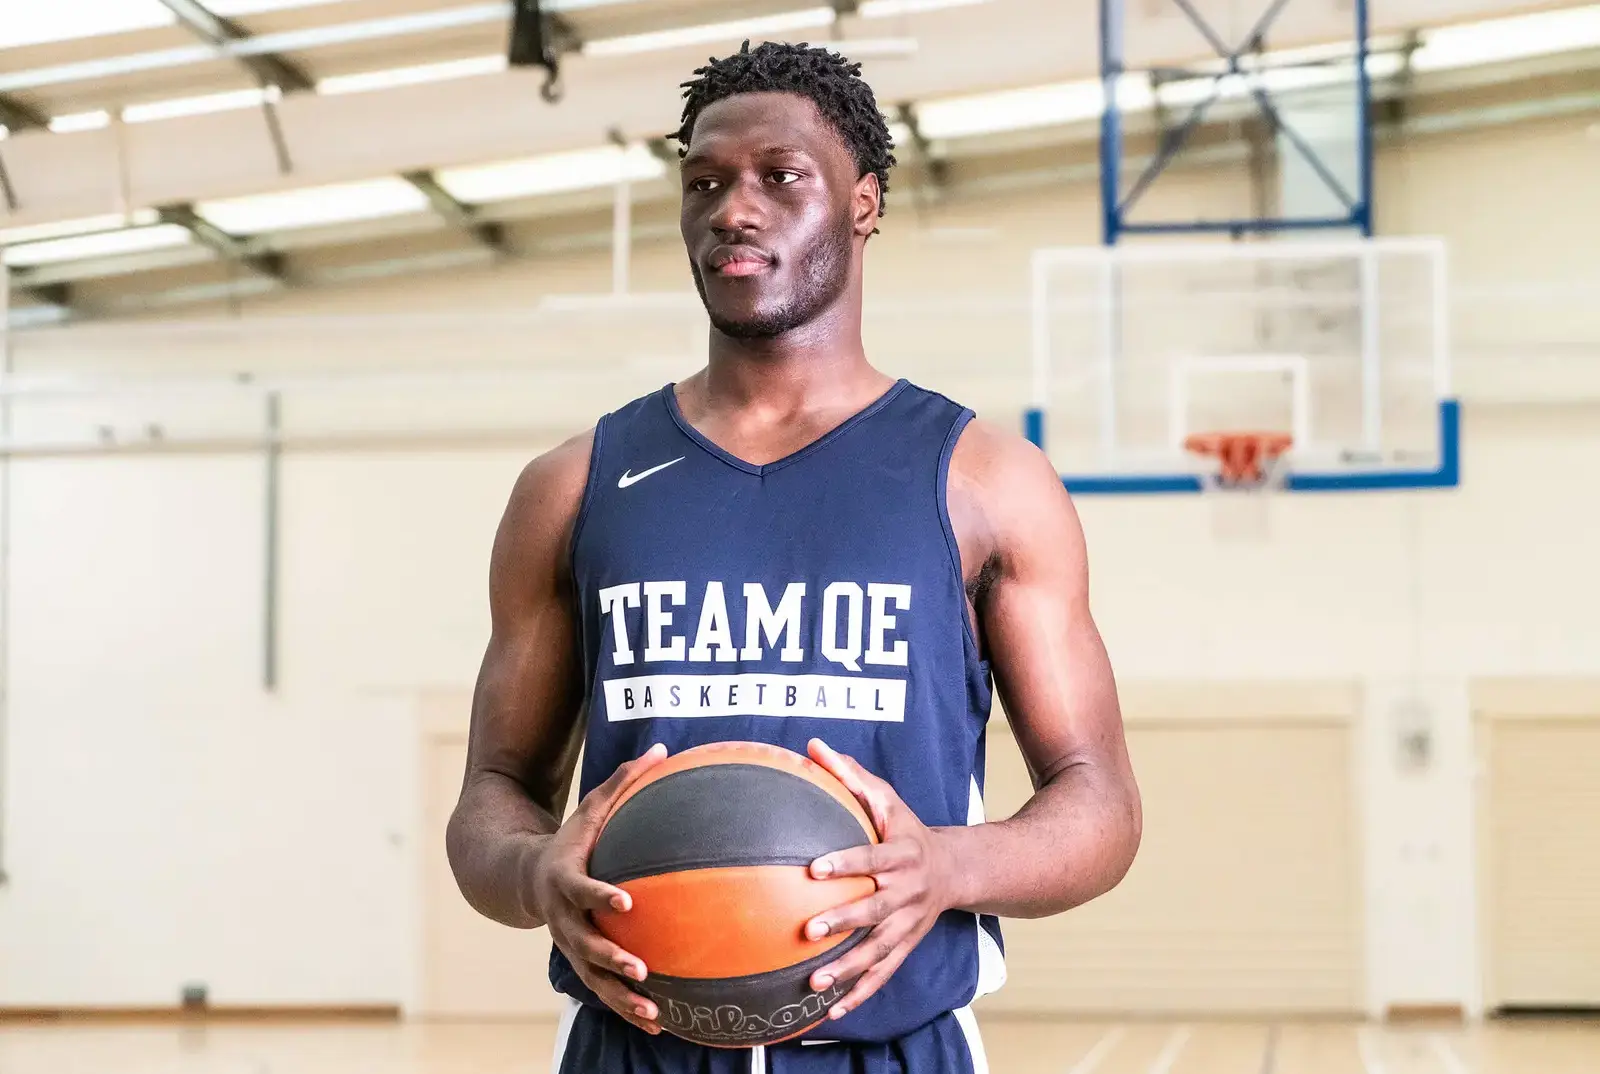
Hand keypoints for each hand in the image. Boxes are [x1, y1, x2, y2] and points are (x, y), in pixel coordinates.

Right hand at [528, 742, 668, 1034]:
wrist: (525, 878)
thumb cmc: (569, 839)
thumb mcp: (590, 809)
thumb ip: (623, 782)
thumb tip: (663, 749)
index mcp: (564, 880)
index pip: (582, 889)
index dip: (600, 895)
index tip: (626, 900)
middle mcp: (563, 919)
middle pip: (584, 944)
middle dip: (610, 957)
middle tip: (639, 966)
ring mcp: (570, 946)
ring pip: (593, 979)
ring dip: (621, 998)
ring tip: (653, 1011)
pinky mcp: (581, 964)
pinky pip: (604, 991)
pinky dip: (627, 1008)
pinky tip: (659, 1023)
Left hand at [801, 738, 959, 1021]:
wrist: (954, 870)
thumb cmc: (907, 830)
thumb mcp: (887, 799)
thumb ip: (850, 775)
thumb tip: (812, 746)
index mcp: (903, 855)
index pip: (872, 859)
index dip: (846, 862)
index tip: (814, 868)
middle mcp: (908, 892)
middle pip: (875, 909)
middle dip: (844, 920)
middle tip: (810, 929)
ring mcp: (908, 924)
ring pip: (879, 950)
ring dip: (849, 969)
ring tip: (816, 983)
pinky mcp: (905, 947)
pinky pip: (884, 975)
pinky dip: (860, 994)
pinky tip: (833, 1010)